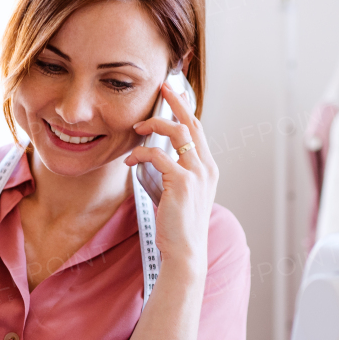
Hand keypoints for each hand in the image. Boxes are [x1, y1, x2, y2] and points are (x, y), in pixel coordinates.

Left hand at [125, 82, 218, 272]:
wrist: (186, 251)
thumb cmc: (179, 225)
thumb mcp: (180, 193)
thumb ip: (174, 172)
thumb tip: (154, 156)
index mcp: (208, 168)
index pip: (198, 130)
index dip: (186, 110)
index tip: (174, 95)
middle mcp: (206, 167)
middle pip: (192, 123)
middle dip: (175, 102)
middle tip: (162, 88)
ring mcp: (197, 173)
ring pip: (176, 133)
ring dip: (154, 126)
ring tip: (137, 129)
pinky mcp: (182, 182)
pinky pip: (158, 156)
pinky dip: (141, 154)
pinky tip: (130, 161)